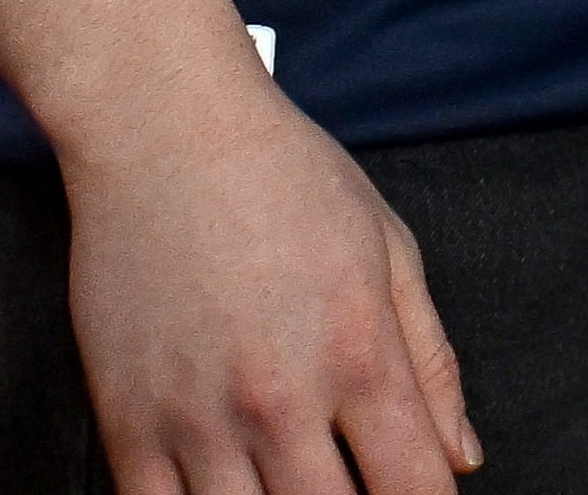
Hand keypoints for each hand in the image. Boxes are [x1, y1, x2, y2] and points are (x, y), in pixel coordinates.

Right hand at [63, 74, 476, 494]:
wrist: (165, 130)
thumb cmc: (284, 176)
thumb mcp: (391, 252)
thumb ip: (432, 366)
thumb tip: (460, 459)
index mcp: (360, 356)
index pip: (413, 491)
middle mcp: (280, 399)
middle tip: (350, 489)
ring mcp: (197, 417)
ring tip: (286, 485)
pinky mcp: (127, 421)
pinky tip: (224, 492)